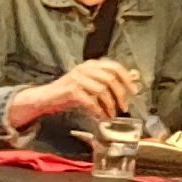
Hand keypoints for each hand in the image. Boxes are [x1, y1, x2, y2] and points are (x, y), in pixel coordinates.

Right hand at [14, 57, 137, 130]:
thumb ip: (108, 81)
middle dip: (121, 95)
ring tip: (111, 115)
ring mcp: (78, 78)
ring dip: (110, 105)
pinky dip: (98, 111)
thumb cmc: (71, 92)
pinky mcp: (71, 90)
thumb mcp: (91, 84)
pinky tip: (101, 117)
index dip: (127, 79)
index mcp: (92, 64)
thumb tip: (133, 79)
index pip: (115, 67)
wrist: (47, 98)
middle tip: (124, 107)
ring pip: (102, 90)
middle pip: (111, 79)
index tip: (135, 91)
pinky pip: (91, 101)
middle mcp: (85, 68)